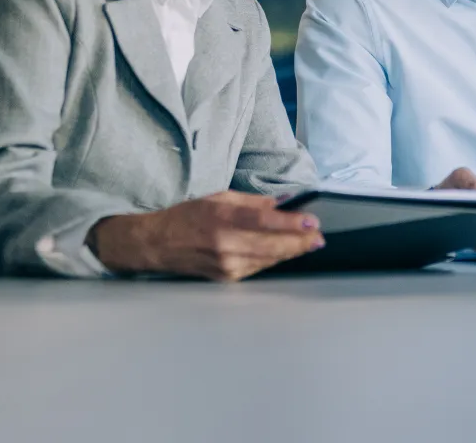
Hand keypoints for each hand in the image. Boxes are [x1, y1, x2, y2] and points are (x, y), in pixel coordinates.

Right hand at [87, 190, 323, 280]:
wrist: (156, 244)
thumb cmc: (187, 215)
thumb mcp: (218, 197)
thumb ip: (252, 202)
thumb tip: (283, 202)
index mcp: (222, 218)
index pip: (265, 222)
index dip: (292, 223)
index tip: (312, 221)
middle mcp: (225, 245)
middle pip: (272, 246)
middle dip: (300, 242)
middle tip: (318, 236)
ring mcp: (225, 265)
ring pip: (268, 260)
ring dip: (291, 252)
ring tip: (309, 243)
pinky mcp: (226, 278)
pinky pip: (257, 268)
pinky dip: (273, 259)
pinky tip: (285, 252)